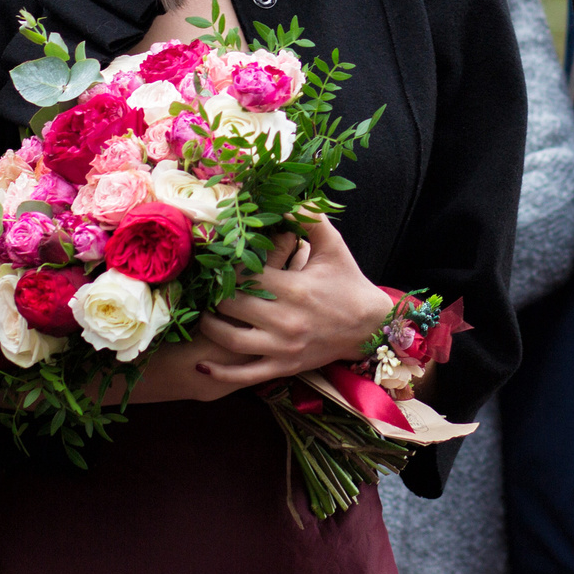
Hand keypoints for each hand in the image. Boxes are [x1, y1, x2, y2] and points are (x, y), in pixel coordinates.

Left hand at [195, 217, 394, 391]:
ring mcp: (283, 348)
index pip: (244, 275)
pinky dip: (220, 372)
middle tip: (204, 285)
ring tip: (201, 314)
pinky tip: (202, 363)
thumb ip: (309, 218)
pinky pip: (245, 376)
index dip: (225, 267)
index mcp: (295, 289)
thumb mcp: (334, 246)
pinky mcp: (284, 367)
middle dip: (213, 294)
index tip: (215, 259)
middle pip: (231, 306)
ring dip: (210, 327)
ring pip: (231, 340)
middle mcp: (285, 321)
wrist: (372, 327)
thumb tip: (284, 198)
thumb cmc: (348, 282)